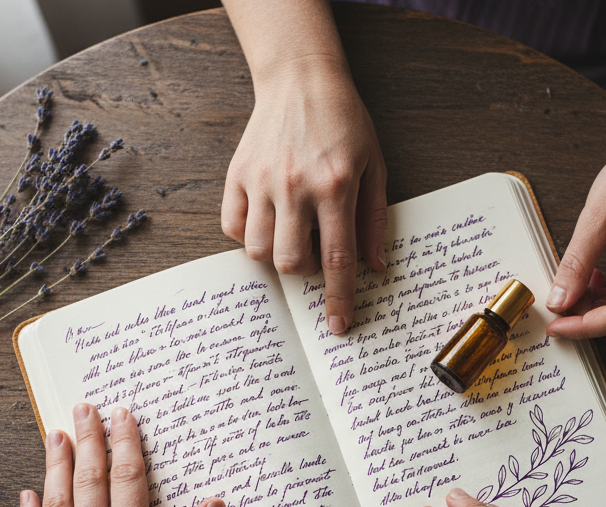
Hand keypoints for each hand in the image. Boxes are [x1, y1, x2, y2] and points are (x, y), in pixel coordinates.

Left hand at [19, 403, 222, 506]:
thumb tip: (212, 504)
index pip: (129, 479)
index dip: (126, 442)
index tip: (122, 414)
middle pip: (89, 479)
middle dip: (87, 438)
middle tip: (83, 406)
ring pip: (56, 501)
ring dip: (55, 464)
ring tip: (55, 434)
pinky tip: (28, 493)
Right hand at [222, 57, 387, 334]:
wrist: (302, 79)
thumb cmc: (345, 122)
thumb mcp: (374, 166)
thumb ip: (374, 220)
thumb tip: (374, 268)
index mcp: (335, 188)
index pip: (338, 260)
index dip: (338, 300)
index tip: (337, 328)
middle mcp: (295, 188)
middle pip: (291, 262)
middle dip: (304, 273)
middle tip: (315, 252)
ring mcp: (261, 181)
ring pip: (257, 250)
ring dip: (275, 255)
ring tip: (290, 235)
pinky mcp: (237, 175)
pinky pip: (231, 226)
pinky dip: (246, 235)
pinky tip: (266, 220)